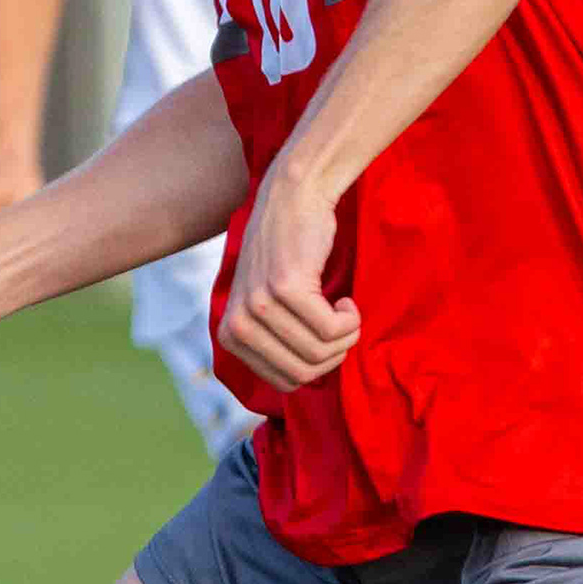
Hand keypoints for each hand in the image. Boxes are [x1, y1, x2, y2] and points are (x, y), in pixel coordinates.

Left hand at [216, 143, 358, 394]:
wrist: (295, 199)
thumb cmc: (291, 254)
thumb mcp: (267, 305)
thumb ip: (274, 344)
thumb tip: (301, 383)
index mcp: (231, 336)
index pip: (285, 382)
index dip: (317, 366)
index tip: (323, 336)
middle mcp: (239, 325)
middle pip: (304, 373)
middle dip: (335, 355)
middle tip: (343, 325)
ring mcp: (260, 306)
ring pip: (322, 352)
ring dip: (347, 335)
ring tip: (345, 309)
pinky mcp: (286, 288)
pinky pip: (333, 328)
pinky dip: (350, 318)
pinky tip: (345, 298)